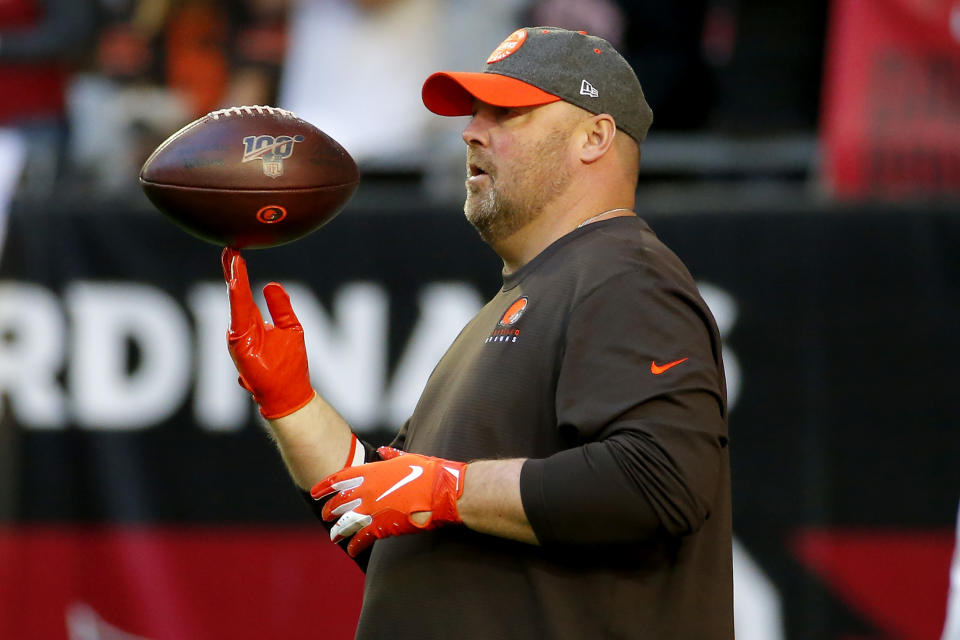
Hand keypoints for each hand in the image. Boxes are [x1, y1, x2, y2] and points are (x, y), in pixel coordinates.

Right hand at [221, 247, 314, 418]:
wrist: (289, 395)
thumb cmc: (289, 365)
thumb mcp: (290, 328)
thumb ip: (280, 307)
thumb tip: (270, 284)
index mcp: (252, 325)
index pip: (243, 294)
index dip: (239, 274)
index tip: (235, 253)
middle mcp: (242, 330)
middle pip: (235, 296)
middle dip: (231, 273)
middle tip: (228, 250)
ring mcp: (239, 339)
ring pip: (235, 304)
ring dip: (234, 281)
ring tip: (233, 260)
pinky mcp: (240, 347)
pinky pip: (238, 318)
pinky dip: (237, 300)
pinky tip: (237, 282)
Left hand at [311, 447, 467, 556]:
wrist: (441, 491)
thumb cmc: (427, 472)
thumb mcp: (407, 457)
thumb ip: (391, 455)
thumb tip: (383, 450)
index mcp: (372, 472)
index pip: (339, 479)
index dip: (324, 486)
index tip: (314, 492)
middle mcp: (367, 491)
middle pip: (339, 503)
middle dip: (329, 510)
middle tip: (325, 516)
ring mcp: (372, 510)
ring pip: (345, 523)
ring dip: (337, 531)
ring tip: (334, 537)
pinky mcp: (381, 527)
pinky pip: (361, 539)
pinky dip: (354, 546)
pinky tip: (351, 550)